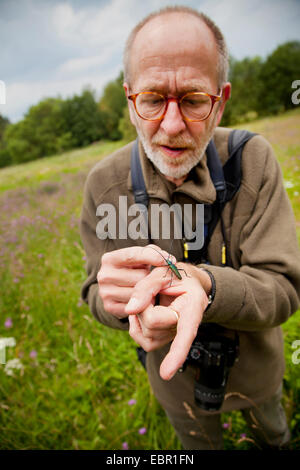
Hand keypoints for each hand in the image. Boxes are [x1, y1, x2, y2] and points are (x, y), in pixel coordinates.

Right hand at [97, 245, 176, 318]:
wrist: (119, 288)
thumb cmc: (134, 269)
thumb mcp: (140, 257)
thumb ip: (153, 252)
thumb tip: (167, 260)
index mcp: (109, 259)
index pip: (133, 255)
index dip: (154, 256)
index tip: (170, 260)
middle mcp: (104, 275)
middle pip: (140, 276)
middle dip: (151, 277)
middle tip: (152, 277)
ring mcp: (105, 292)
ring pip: (140, 292)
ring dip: (148, 291)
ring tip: (145, 287)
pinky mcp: (110, 307)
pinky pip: (136, 306)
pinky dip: (143, 303)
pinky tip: (143, 299)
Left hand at [125, 262, 211, 379]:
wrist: (183, 282)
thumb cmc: (175, 275)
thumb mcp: (162, 272)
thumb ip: (145, 288)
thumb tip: (130, 309)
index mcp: (193, 306)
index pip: (186, 332)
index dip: (176, 354)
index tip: (166, 374)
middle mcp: (186, 326)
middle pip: (152, 324)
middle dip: (144, 305)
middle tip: (152, 291)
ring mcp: (174, 336)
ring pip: (146, 332)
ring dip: (140, 313)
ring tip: (151, 300)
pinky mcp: (161, 339)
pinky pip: (141, 338)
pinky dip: (136, 324)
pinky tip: (143, 311)